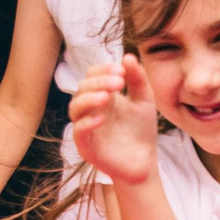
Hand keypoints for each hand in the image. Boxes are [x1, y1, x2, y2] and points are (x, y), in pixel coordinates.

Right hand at [71, 56, 158, 186]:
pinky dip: (87, 123)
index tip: (121, 70)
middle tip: (119, 83)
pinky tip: (102, 118)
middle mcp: (91, 109)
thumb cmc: (141, 131)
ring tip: (107, 97)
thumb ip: (138, 79)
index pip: (92, 75)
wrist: (144, 162)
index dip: (103, 70)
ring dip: (89, 98)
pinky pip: (78, 131)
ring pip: (75, 107)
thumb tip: (128, 56)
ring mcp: (86, 127)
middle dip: (99, 82)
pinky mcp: (85, 146)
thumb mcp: (144, 101)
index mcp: (103, 95)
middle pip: (82, 88)